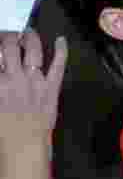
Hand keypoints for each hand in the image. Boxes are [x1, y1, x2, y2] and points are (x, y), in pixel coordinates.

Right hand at [0, 30, 66, 147]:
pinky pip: (58, 64)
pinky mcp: (51, 88)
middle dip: (7, 36)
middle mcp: (14, 77)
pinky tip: (60, 40)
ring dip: (30, 37)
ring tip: (28, 32)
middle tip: (7, 35)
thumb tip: (0, 71)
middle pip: (9, 46)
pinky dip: (61, 50)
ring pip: (33, 50)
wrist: (23, 146)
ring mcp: (35, 81)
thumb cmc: (2, 130)